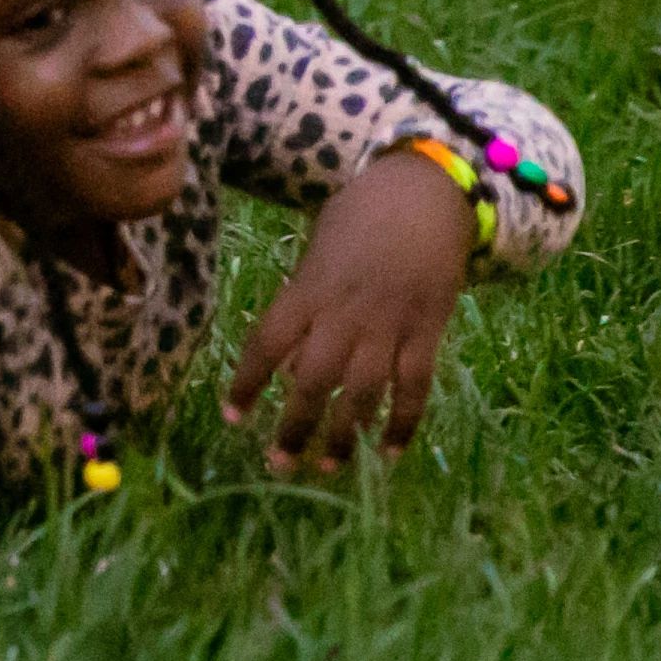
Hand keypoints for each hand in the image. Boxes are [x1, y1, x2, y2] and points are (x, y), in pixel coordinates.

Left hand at [224, 149, 477, 475]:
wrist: (425, 193)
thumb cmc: (361, 215)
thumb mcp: (318, 248)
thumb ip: (304, 299)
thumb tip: (288, 358)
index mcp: (308, 289)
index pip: (267, 343)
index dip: (247, 383)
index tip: (232, 416)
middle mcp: (344, 313)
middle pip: (312, 380)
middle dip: (294, 427)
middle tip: (277, 464)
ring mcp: (388, 325)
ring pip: (362, 393)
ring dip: (344, 435)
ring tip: (326, 466)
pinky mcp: (428, 332)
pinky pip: (414, 387)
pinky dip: (403, 423)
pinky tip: (389, 452)